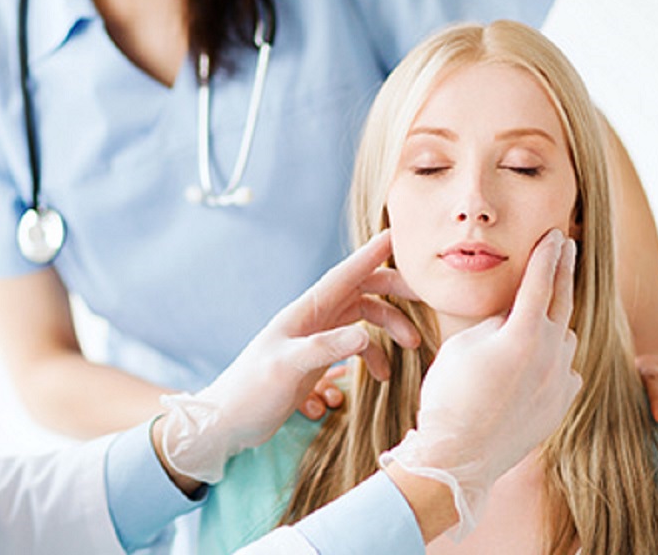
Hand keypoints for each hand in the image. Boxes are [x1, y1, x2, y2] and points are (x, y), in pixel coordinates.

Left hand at [158, 231, 419, 482]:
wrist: (229, 421)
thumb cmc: (252, 391)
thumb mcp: (287, 369)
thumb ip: (325, 349)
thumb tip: (365, 335)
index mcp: (305, 312)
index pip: (344, 276)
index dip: (370, 255)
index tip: (397, 235)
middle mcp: (313, 319)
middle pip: (362, 291)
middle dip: (395, 291)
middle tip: (428, 300)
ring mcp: (317, 338)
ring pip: (364, 318)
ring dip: (390, 328)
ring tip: (413, 348)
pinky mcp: (319, 360)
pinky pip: (356, 346)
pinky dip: (374, 355)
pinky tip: (381, 377)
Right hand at [381, 229, 581, 539]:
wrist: (458, 457)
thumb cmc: (449, 396)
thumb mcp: (462, 344)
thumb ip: (494, 323)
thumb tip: (512, 317)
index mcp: (522, 335)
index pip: (540, 281)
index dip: (546, 254)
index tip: (554, 234)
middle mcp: (549, 355)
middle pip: (563, 302)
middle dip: (564, 271)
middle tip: (568, 247)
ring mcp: (560, 383)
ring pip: (563, 339)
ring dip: (551, 325)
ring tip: (535, 320)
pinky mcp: (561, 405)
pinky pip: (564, 371)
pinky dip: (552, 362)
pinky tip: (534, 365)